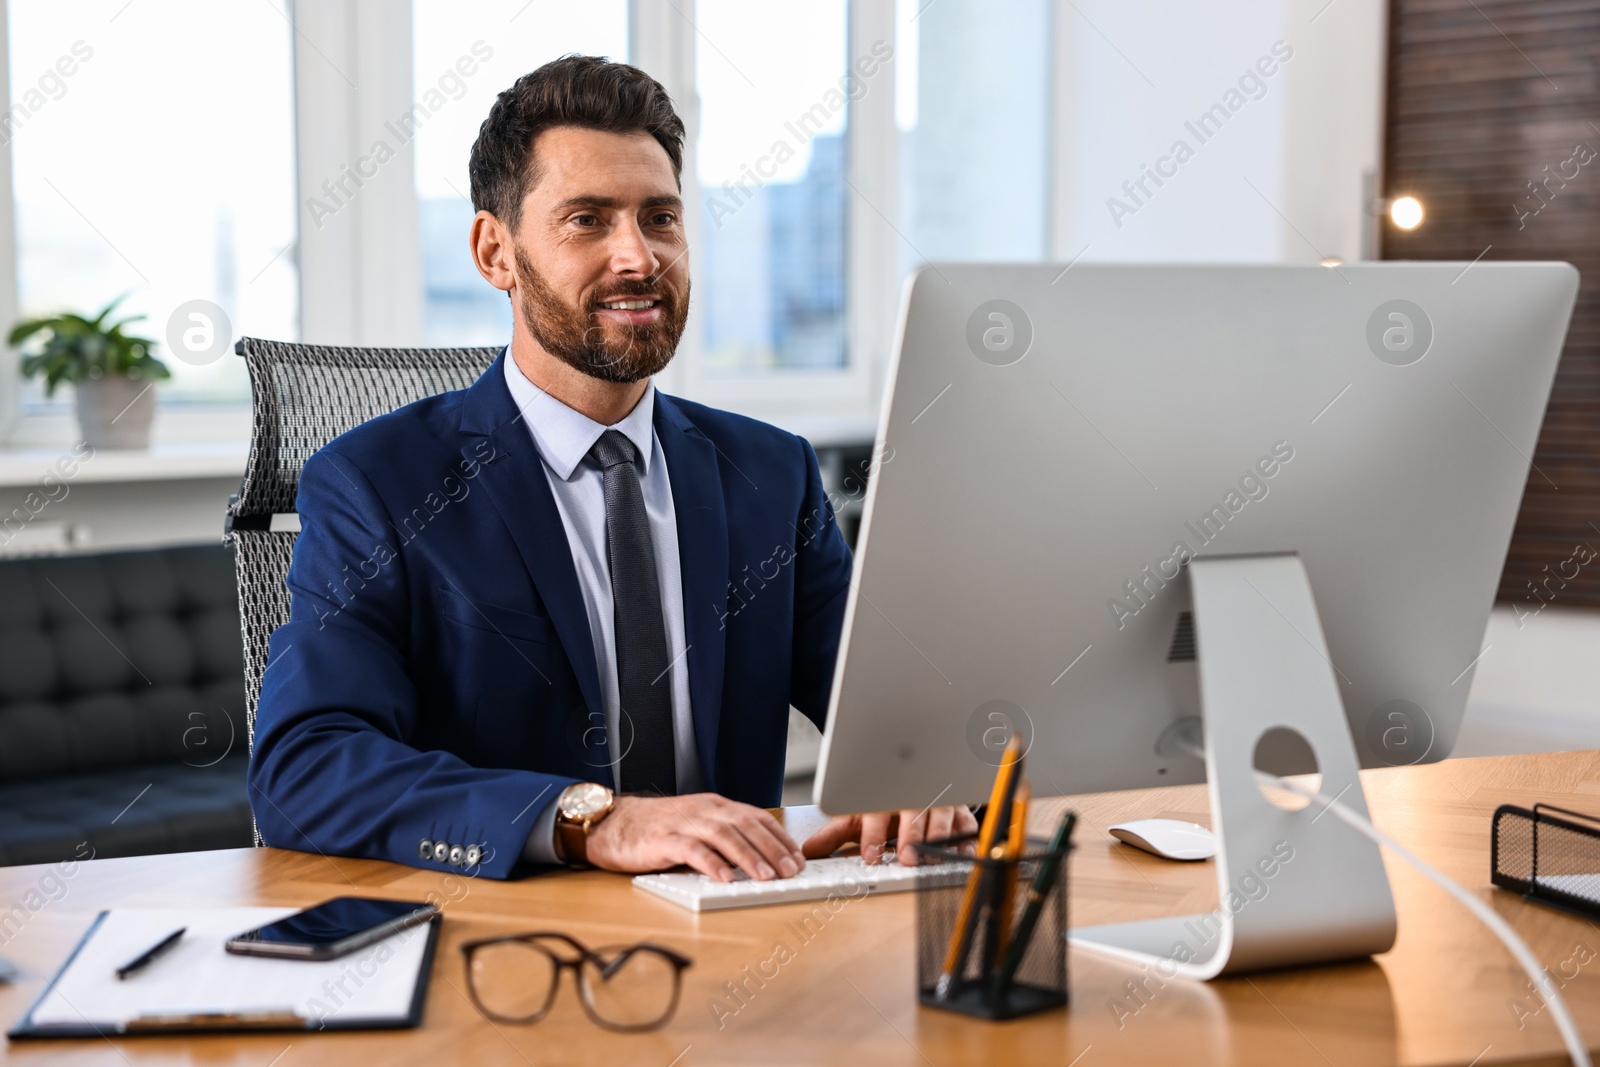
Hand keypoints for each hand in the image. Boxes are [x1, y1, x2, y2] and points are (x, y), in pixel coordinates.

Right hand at [584, 793, 805, 882]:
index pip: (756, 817)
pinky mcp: (663, 839)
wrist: (613, 823)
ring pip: (723, 836)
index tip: (798, 857)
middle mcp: (703, 810)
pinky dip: (711, 864)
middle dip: (772, 848)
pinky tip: (725, 879)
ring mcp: (683, 823)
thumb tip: (759, 860)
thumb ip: (723, 837)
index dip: (780, 837)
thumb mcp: (696, 825)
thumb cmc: (657, 829)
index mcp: (715, 806)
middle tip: (791, 870)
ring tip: (766, 876)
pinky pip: (691, 850)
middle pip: (745, 825)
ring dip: (748, 857)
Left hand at [801, 806, 978, 864]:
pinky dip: (966, 839)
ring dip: (938, 836)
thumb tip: (809, 850)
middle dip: (911, 835)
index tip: (871, 854)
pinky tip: (961, 852)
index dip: (874, 833)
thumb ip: (836, 834)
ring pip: (942, 815)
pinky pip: (967, 824)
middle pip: (914, 811)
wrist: (916, 780)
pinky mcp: (960, 812)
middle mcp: (913, 796)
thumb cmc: (887, 804)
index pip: (877, 810)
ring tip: (931, 856)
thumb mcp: (859, 814)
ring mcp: (939, 802)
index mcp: (885, 794)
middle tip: (907, 857)